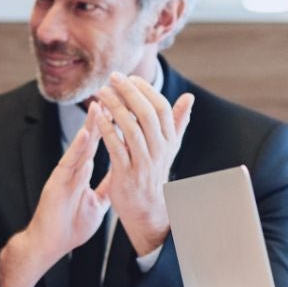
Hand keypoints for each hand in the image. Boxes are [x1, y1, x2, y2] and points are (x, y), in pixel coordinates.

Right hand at [2, 119, 109, 286]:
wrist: (49, 245)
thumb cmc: (69, 226)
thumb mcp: (96, 205)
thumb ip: (106, 188)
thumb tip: (120, 177)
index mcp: (82, 173)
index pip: (99, 145)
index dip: (110, 128)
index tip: (123, 110)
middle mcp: (74, 169)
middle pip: (90, 139)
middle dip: (102, 118)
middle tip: (114, 96)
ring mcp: (65, 174)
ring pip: (80, 145)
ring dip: (90, 125)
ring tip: (100, 105)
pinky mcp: (57, 182)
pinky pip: (69, 161)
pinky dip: (77, 147)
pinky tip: (86, 133)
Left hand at [89, 74, 193, 255]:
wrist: (147, 209)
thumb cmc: (154, 172)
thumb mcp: (169, 147)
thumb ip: (177, 121)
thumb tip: (189, 97)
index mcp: (169, 140)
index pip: (161, 108)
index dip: (145, 90)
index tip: (129, 77)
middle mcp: (159, 150)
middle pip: (146, 114)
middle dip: (129, 92)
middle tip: (113, 77)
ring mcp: (144, 162)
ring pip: (130, 127)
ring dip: (115, 106)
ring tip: (102, 92)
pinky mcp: (126, 174)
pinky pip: (116, 146)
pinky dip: (107, 128)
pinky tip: (97, 115)